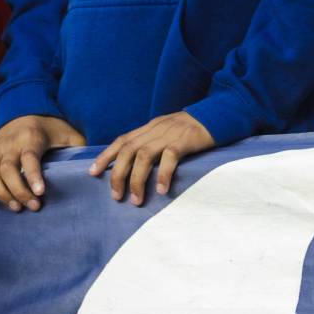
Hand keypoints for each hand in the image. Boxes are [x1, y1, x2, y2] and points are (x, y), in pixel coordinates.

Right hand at [0, 114, 86, 212]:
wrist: (26, 110)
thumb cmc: (50, 128)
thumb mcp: (69, 134)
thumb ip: (79, 149)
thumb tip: (94, 167)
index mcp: (31, 137)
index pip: (29, 157)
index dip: (33, 176)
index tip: (40, 193)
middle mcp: (9, 142)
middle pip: (7, 169)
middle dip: (18, 190)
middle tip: (32, 206)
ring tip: (15, 207)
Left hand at [88, 109, 213, 205]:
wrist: (220, 113)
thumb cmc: (193, 128)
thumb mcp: (169, 131)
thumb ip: (154, 142)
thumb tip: (137, 165)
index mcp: (150, 127)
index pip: (122, 140)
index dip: (106, 156)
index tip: (93, 173)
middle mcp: (156, 129)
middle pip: (129, 149)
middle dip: (118, 173)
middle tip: (116, 196)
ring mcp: (171, 133)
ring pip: (145, 155)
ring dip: (137, 179)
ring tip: (136, 199)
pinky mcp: (186, 140)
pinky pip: (170, 157)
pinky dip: (163, 174)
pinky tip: (162, 190)